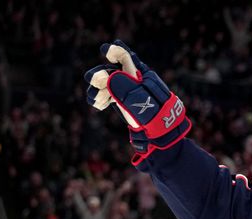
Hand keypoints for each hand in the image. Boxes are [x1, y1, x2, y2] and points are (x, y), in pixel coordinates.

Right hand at [84, 40, 190, 163]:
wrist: (160, 134)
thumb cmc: (153, 114)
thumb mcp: (140, 98)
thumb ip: (123, 85)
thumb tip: (106, 76)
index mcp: (142, 74)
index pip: (126, 57)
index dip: (115, 51)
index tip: (106, 51)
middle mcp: (132, 80)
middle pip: (111, 71)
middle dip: (99, 74)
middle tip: (91, 79)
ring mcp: (126, 90)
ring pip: (106, 83)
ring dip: (97, 89)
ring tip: (95, 99)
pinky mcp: (121, 101)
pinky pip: (106, 95)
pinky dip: (100, 99)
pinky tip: (98, 105)